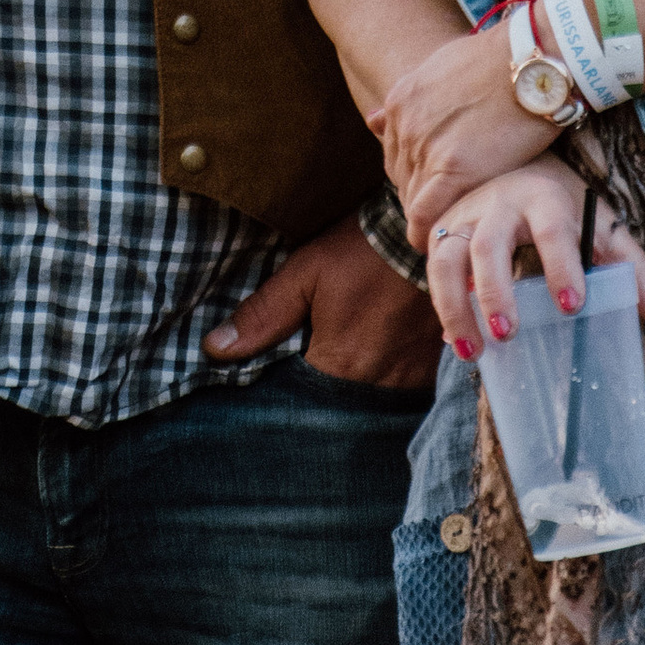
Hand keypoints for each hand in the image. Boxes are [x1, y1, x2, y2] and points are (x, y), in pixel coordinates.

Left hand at [202, 212, 443, 390]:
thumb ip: (263, 314)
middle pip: (334, 412)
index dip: (280, 399)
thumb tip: (214, 348)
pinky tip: (367, 370)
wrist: (431, 232)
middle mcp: (376, 383)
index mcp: (340, 363)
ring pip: (366, 409)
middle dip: (314, 404)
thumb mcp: (306, 271)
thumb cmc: (361, 249)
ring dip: (347, 399)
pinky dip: (378, 390)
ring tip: (333, 376)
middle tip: (299, 382)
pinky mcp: (429, 372)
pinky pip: (398, 398)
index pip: (297, 405)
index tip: (267, 388)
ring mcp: (408, 381)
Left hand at [370, 20, 552, 243]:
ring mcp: (425, 146)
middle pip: (400, 178)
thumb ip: (412, 99)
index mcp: (401, 99)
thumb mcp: (441, 67)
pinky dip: (427, 233)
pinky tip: (438, 246)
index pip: (395, 154)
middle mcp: (405, 123)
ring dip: (425, 219)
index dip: (412, 178)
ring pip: (411, 198)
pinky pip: (426, 213)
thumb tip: (373, 118)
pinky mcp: (453, 169)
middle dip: (417, 200)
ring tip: (444, 237)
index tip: (429, 194)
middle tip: (438, 221)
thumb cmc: (502, 61)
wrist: (533, 60)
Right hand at [425, 165, 644, 365]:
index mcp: (544, 197)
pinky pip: (432, 268)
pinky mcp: (441, 232)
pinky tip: (458, 341)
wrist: (517, 165)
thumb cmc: (564, 205)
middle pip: (488, 245)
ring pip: (447, 258)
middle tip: (508, 334)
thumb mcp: (601, 225)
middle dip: (495, 291)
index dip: (561, 266)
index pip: (553, 230)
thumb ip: (629, 266)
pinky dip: (442, 305)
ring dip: (454, 305)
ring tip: (472, 352)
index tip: (572, 307)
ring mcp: (463, 216)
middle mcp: (498, 203)